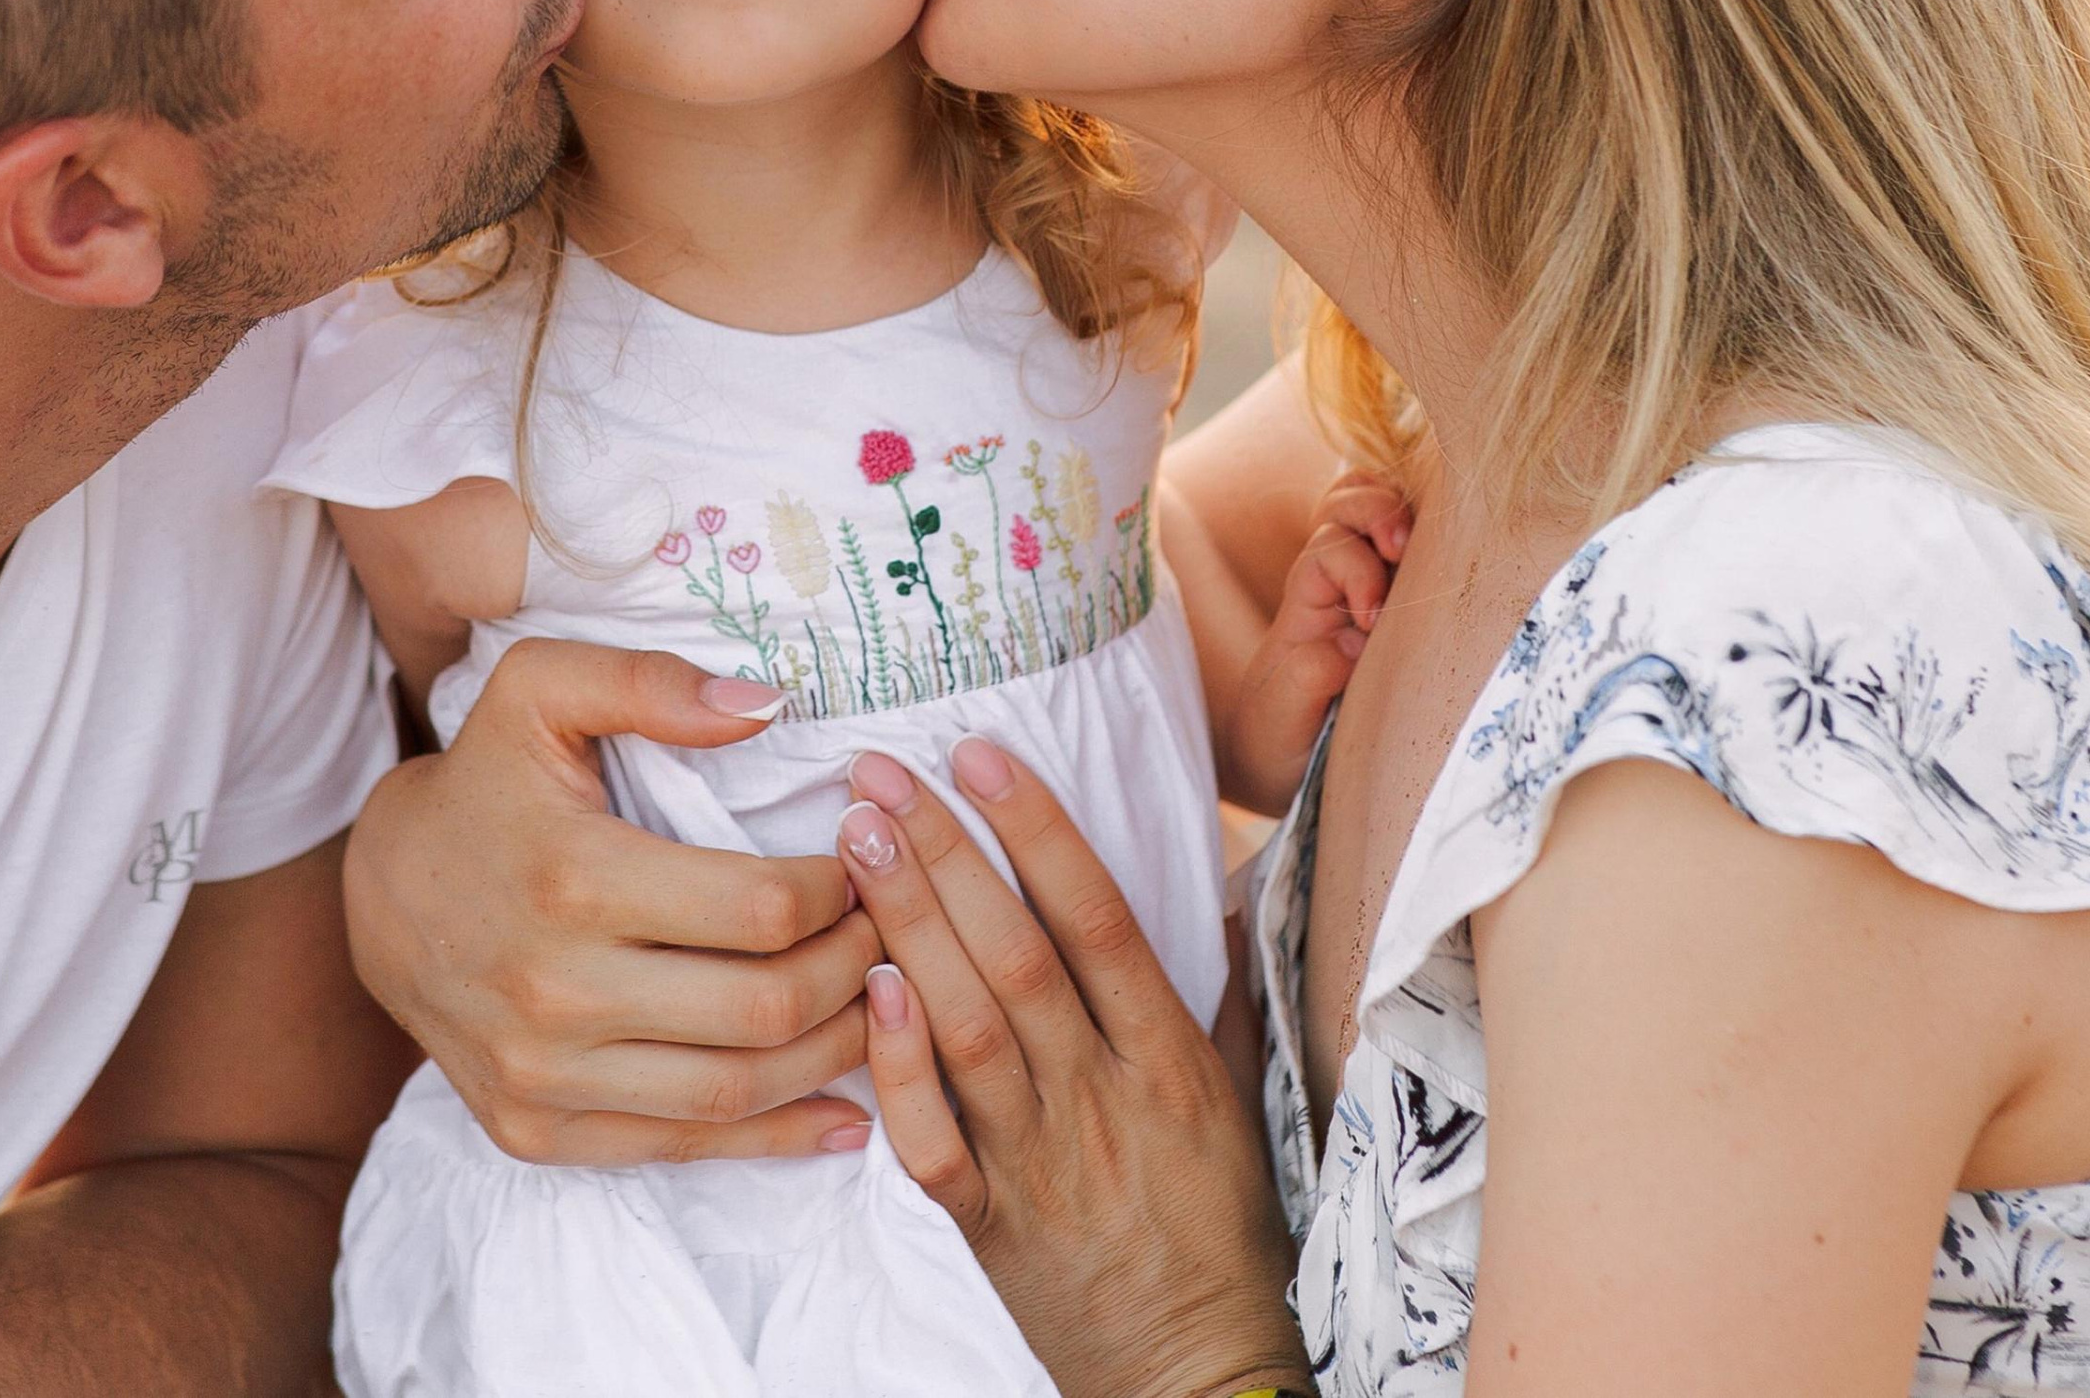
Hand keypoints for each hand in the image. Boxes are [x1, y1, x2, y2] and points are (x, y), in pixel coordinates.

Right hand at [343, 638, 882, 1163]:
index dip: (838, 888)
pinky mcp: (534, 1130)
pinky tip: (842, 1111)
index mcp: (573, 876)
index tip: (863, 860)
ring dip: (834, 1053)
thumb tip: (766, 704)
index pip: (760, 907)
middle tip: (889, 931)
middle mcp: (555, 991)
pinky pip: (681, 1150)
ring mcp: (542, 1075)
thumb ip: (651, 682)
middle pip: (763, 1007)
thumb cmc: (486, 778)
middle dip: (855, 970)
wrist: (382, 891)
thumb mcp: (544, 689)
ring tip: (879, 1004)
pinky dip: (775, 1138)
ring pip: (735, 1091)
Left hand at [839, 741, 1308, 1397]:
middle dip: (944, 852)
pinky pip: (935, 1140)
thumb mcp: (1234, 1092)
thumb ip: (1216, 983)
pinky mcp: (990, 1224)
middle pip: (1016, 953)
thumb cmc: (1216, 1220)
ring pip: (970, 1026)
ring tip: (855, 840)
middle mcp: (1103, 1094)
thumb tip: (1222, 877)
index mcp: (1168, 1054)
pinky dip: (900, 1066)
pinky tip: (867, 990)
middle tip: (879, 774)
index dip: (1037, 827)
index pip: (1098, 916)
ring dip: (908, 924)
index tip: (979, 754)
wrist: (1198, 1370)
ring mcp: (1042, 1160)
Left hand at [1223, 467, 1409, 813]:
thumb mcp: (1281, 716)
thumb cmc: (1279, 739)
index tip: (1372, 622)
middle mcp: (1333, 583)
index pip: (1328, 550)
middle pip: (1346, 502)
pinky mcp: (1400, 600)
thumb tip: (1354, 640)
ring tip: (1417, 541)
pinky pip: (1406, 537)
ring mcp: (1367, 585)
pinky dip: (1420, 521)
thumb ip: (1308, 675)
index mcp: (1305, 604)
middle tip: (1400, 547)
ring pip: (1372, 502)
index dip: (1355, 570)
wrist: (1276, 766)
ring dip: (1396, 506)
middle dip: (1376, 511)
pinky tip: (1439, 549)